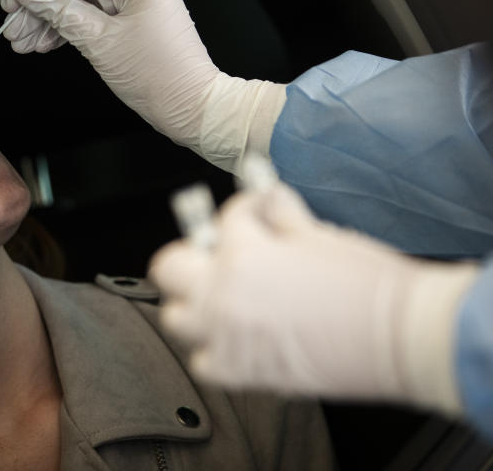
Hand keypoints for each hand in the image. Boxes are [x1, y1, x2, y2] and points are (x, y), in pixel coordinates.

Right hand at [1, 0, 284, 172]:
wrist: (192, 107)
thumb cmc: (159, 77)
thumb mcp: (99, 42)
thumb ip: (61, 12)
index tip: (11, 2)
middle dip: (38, 6)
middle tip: (13, 30)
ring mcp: (135, 2)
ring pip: (79, 1)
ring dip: (48, 21)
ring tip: (23, 43)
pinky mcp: (133, 21)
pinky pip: (92, 16)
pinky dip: (68, 29)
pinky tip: (46, 43)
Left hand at [149, 181, 479, 413]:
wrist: (400, 336)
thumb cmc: (367, 285)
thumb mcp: (319, 235)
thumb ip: (280, 215)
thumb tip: (265, 196)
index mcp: (244, 254)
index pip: (225, 218)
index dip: (245, 208)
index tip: (257, 211)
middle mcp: (224, 295)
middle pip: (169, 267)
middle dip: (190, 254)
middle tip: (217, 253)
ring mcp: (226, 336)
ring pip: (176, 317)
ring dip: (194, 303)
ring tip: (222, 296)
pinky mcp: (240, 372)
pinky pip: (203, 360)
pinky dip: (214, 350)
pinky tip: (237, 337)